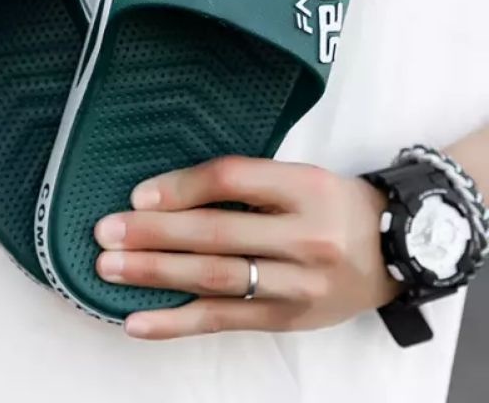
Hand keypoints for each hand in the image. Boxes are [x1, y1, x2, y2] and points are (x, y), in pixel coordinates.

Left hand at [94, 157, 401, 339]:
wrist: (394, 252)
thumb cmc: (331, 205)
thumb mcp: (297, 177)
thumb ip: (244, 183)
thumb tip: (166, 194)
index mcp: (304, 188)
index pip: (231, 180)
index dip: (180, 187)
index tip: (139, 195)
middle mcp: (304, 238)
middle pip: (216, 234)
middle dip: (154, 234)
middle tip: (106, 232)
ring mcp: (297, 285)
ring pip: (215, 280)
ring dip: (156, 275)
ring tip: (110, 268)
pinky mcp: (286, 320)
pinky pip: (223, 321)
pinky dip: (176, 322)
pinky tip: (138, 321)